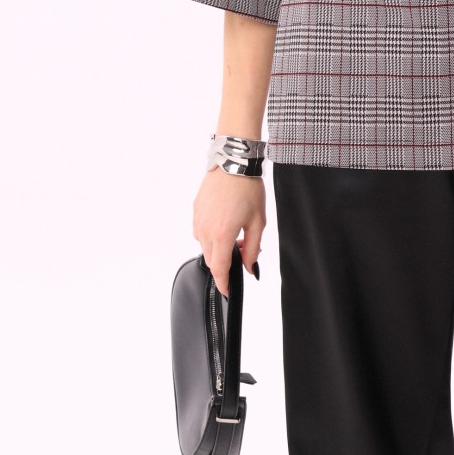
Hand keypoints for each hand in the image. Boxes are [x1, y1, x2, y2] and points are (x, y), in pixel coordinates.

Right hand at [193, 166, 264, 297]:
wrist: (234, 162)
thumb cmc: (248, 189)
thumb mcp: (258, 222)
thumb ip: (253, 248)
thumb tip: (249, 267)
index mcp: (222, 235)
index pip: (219, 268)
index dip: (223, 284)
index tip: (227, 292)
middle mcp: (205, 230)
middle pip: (212, 260)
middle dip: (226, 262)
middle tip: (244, 249)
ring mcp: (197, 220)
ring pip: (205, 246)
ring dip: (219, 247)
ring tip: (238, 233)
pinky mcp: (195, 210)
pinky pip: (201, 231)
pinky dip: (212, 235)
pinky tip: (227, 222)